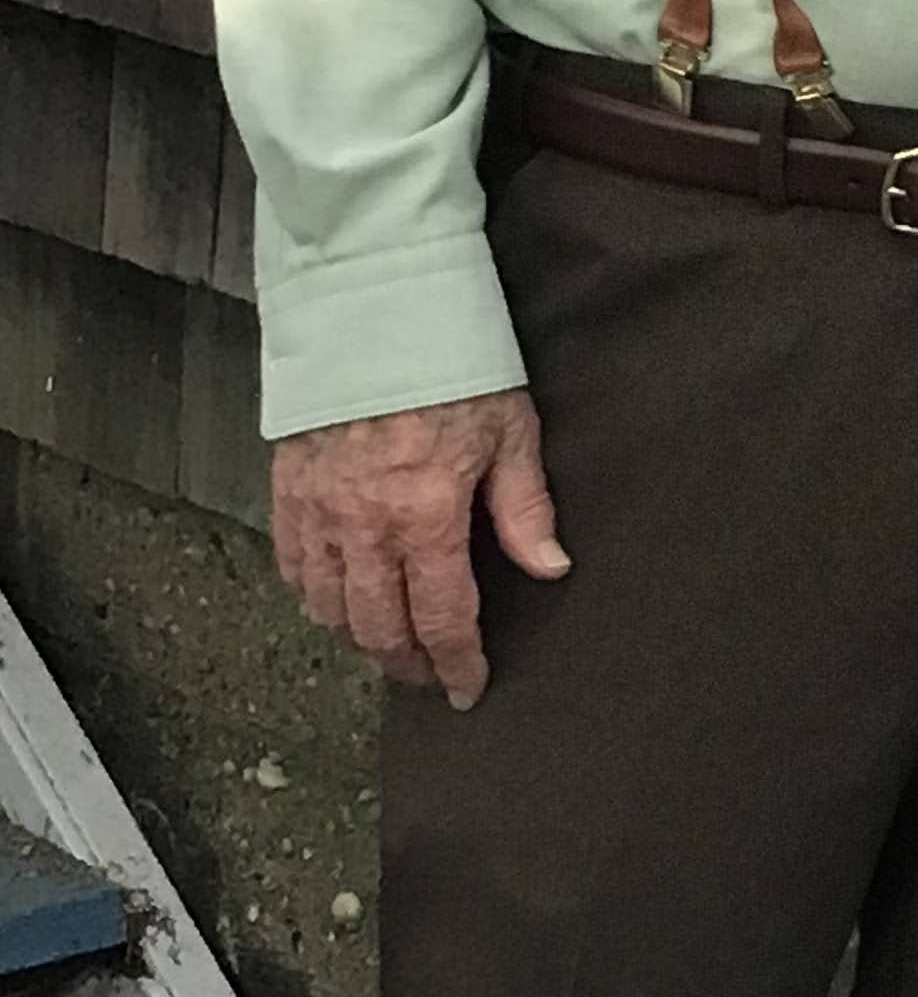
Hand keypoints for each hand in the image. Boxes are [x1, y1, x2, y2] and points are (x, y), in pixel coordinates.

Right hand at [270, 391, 568, 712]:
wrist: (371, 307)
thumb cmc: (451, 363)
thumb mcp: (509, 429)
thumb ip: (524, 508)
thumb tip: (550, 568)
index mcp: (426, 517)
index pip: (442, 619)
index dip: (456, 664)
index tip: (467, 689)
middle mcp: (366, 527)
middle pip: (380, 628)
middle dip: (407, 665)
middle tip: (428, 679)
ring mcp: (319, 511)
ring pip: (329, 607)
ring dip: (359, 638)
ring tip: (387, 646)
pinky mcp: (287, 489)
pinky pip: (293, 566)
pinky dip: (312, 596)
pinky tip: (333, 602)